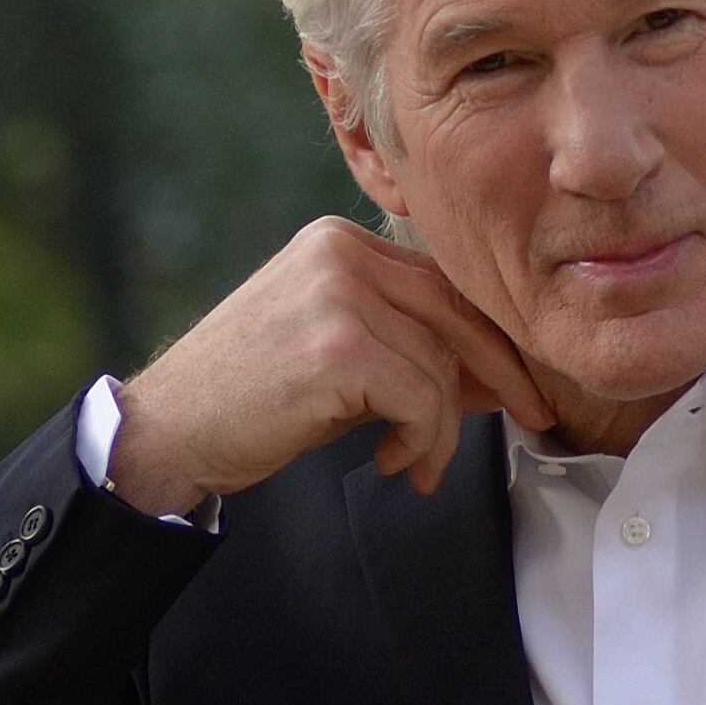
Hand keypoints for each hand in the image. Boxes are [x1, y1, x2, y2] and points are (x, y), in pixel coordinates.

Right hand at [106, 219, 556, 510]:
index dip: (493, 338)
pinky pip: (422, 400)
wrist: (171, 431)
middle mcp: (340, 253)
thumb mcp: (341, 356)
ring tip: (413, 462)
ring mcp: (338, 295)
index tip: (524, 385)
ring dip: (442, 431)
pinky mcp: (338, 347)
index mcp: (340, 242)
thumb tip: (497, 372)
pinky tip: (390, 461)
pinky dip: (423, 442)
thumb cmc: (255, 399)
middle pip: (459, 313)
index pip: (444, 284)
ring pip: (442, 367)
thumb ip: (410, 347)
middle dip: (505, 374)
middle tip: (535, 419)